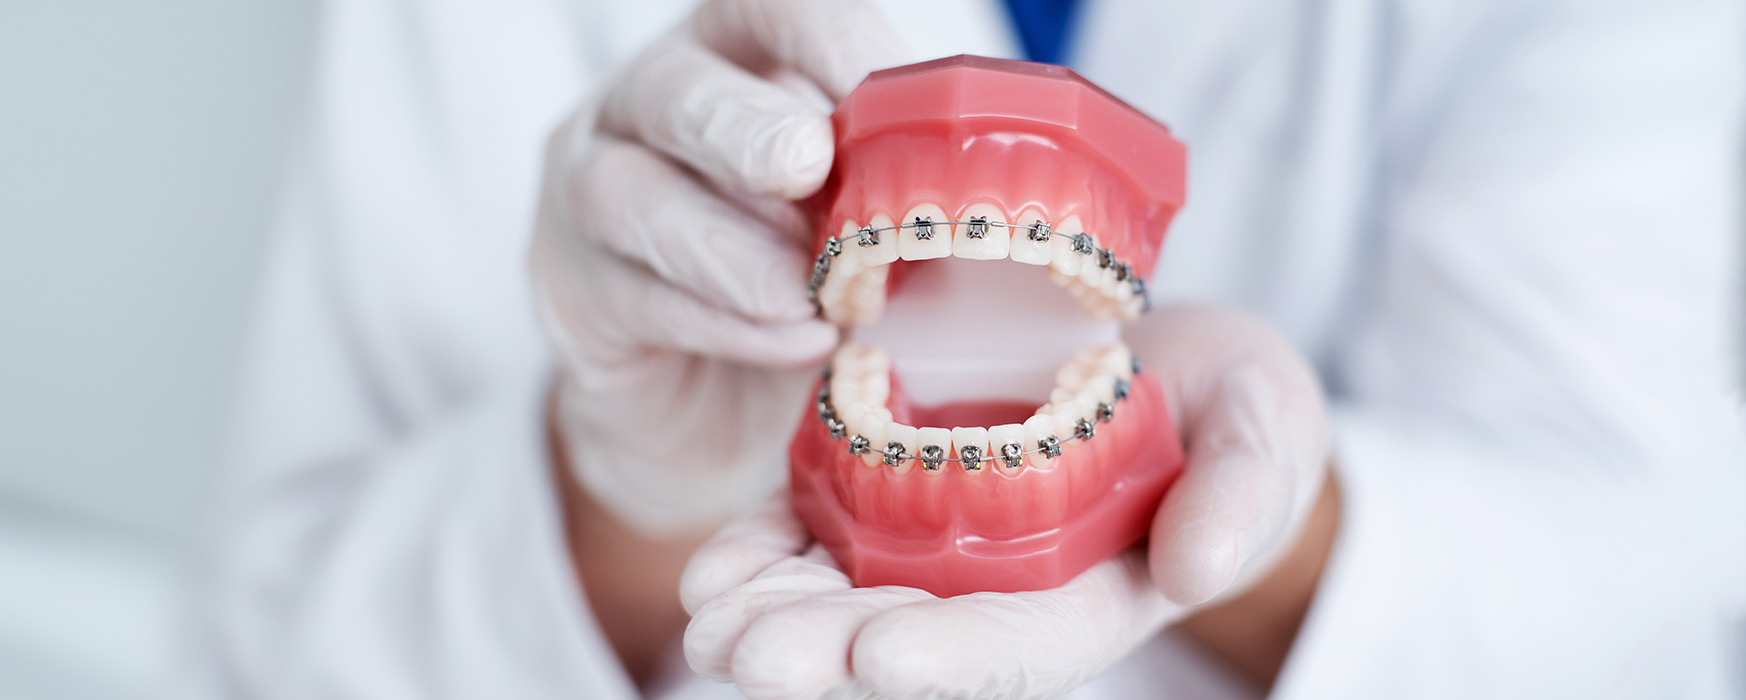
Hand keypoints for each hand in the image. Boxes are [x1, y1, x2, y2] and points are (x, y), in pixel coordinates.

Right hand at [530, 0, 904, 534]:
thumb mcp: (856, 219)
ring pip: (629, 196)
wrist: (699, 406)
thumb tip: (1003, 197)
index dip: (824, 38)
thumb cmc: (798, 281)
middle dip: (744, 129)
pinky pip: (636, 298)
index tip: (882, 88)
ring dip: (729, 248)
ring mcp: (588, 198)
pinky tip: (793, 344)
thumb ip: (898, 190)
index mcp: (730, 61)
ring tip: (808, 297)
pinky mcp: (574, 295)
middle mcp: (644, 110)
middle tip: (808, 167)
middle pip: (673, 89)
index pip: (764, 9)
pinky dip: (722, 324)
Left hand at [678, 305, 1335, 698]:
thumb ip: (1243, 492)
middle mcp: (1002, 587)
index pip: (1019, 642)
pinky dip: (763, 554)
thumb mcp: (1267, 432)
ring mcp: (940, 544)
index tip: (878, 655)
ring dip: (770, 614)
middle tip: (740, 652)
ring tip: (704, 619)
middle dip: (822, 651)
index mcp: (1094, 594)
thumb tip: (1201, 568)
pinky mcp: (895, 487)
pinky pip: (817, 532)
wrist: (1178, 367)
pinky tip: (711, 572)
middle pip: (907, 634)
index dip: (952, 655)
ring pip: (843, 595)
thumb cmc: (1237, 411)